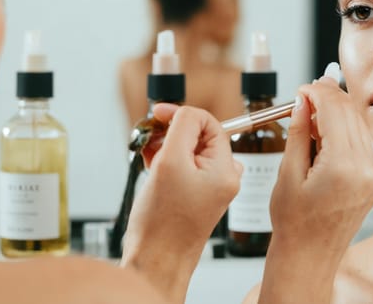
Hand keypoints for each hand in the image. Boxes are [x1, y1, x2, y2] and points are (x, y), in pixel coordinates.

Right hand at [121, 104, 241, 302]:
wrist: (156, 261)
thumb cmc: (163, 223)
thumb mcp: (171, 162)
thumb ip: (182, 128)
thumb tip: (184, 112)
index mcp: (225, 169)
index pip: (209, 123)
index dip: (182, 115)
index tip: (158, 115)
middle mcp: (222, 178)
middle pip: (198, 135)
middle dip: (171, 133)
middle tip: (149, 139)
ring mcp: (209, 188)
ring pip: (188, 150)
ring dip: (166, 146)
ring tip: (147, 156)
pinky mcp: (195, 196)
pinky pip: (183, 167)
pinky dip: (165, 161)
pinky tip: (150, 167)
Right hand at [260, 69, 372, 303]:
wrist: (309, 257)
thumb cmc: (293, 222)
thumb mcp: (288, 173)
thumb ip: (299, 132)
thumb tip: (304, 101)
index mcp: (343, 168)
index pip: (336, 111)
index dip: (318, 93)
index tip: (302, 89)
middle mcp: (365, 171)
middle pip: (351, 115)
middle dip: (330, 97)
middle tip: (307, 92)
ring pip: (359, 127)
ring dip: (338, 113)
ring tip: (313, 112)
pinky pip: (362, 144)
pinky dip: (345, 130)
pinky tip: (326, 132)